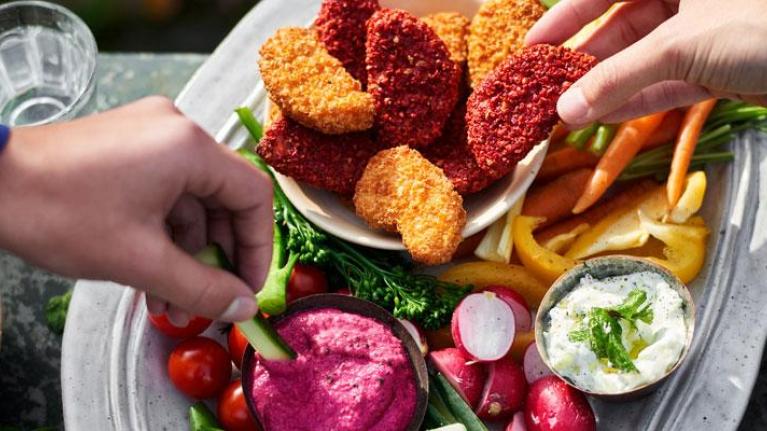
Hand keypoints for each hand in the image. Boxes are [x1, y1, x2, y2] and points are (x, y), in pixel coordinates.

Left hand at [0, 97, 272, 323]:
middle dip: (217, 256)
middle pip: (225, 198)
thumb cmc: (58, 213)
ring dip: (188, 251)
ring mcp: (152, 134)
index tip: (246, 287)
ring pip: (194, 199)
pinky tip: (152, 272)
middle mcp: (178, 130)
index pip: (254, 195)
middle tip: (209, 299)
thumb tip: (244, 307)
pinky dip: (166, 231)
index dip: (258, 247)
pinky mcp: (130, 144)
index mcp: (190, 147)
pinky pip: (168, 190)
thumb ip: (201, 288)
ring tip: (170, 300)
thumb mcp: (139, 260)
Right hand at [526, 0, 766, 124]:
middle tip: (550, 88)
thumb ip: (619, 77)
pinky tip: (606, 117)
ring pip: (645, 58)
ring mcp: (706, 30)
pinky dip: (639, 100)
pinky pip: (670, 81)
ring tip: (570, 111)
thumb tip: (566, 108)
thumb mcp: (681, 44)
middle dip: (587, 60)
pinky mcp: (722, 64)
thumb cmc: (763, 23)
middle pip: (622, 25)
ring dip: (609, 86)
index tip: (534, 47)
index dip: (567, 16)